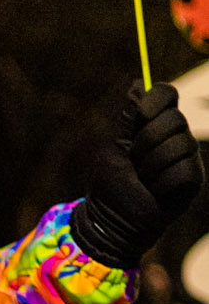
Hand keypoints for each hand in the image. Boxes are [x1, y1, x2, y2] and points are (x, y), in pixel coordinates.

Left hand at [72, 83, 203, 270]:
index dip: (156, 101)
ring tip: (142, 179)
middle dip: (145, 142)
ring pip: (179, 146)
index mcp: (155, 123)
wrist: (111, 219)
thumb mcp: (113, 146)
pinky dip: (161, 184)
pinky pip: (182, 171)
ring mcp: (187, 158)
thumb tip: (137, 84)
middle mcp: (176, 136)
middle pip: (175, 119)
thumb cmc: (110, 183)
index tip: (141, 114)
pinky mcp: (193, 180)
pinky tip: (154, 192)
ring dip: (150, 166)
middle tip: (133, 161)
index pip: (168, 94)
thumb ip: (127, 118)